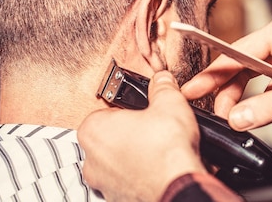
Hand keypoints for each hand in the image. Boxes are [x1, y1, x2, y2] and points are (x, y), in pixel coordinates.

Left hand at [77, 71, 206, 201]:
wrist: (180, 187)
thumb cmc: (167, 150)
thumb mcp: (169, 103)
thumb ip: (162, 87)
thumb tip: (163, 81)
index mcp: (93, 130)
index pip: (105, 112)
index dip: (128, 110)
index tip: (142, 112)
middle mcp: (91, 160)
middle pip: (108, 139)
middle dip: (129, 134)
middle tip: (151, 130)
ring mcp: (103, 184)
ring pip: (116, 163)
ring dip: (134, 157)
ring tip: (158, 150)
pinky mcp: (118, 200)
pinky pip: (127, 182)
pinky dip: (140, 176)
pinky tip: (159, 169)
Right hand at [182, 9, 271, 129]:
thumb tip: (237, 118)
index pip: (240, 50)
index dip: (214, 71)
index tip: (192, 86)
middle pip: (243, 60)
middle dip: (225, 86)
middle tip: (205, 106)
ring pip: (254, 71)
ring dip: (241, 93)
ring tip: (229, 114)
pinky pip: (269, 80)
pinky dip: (259, 96)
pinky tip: (252, 108)